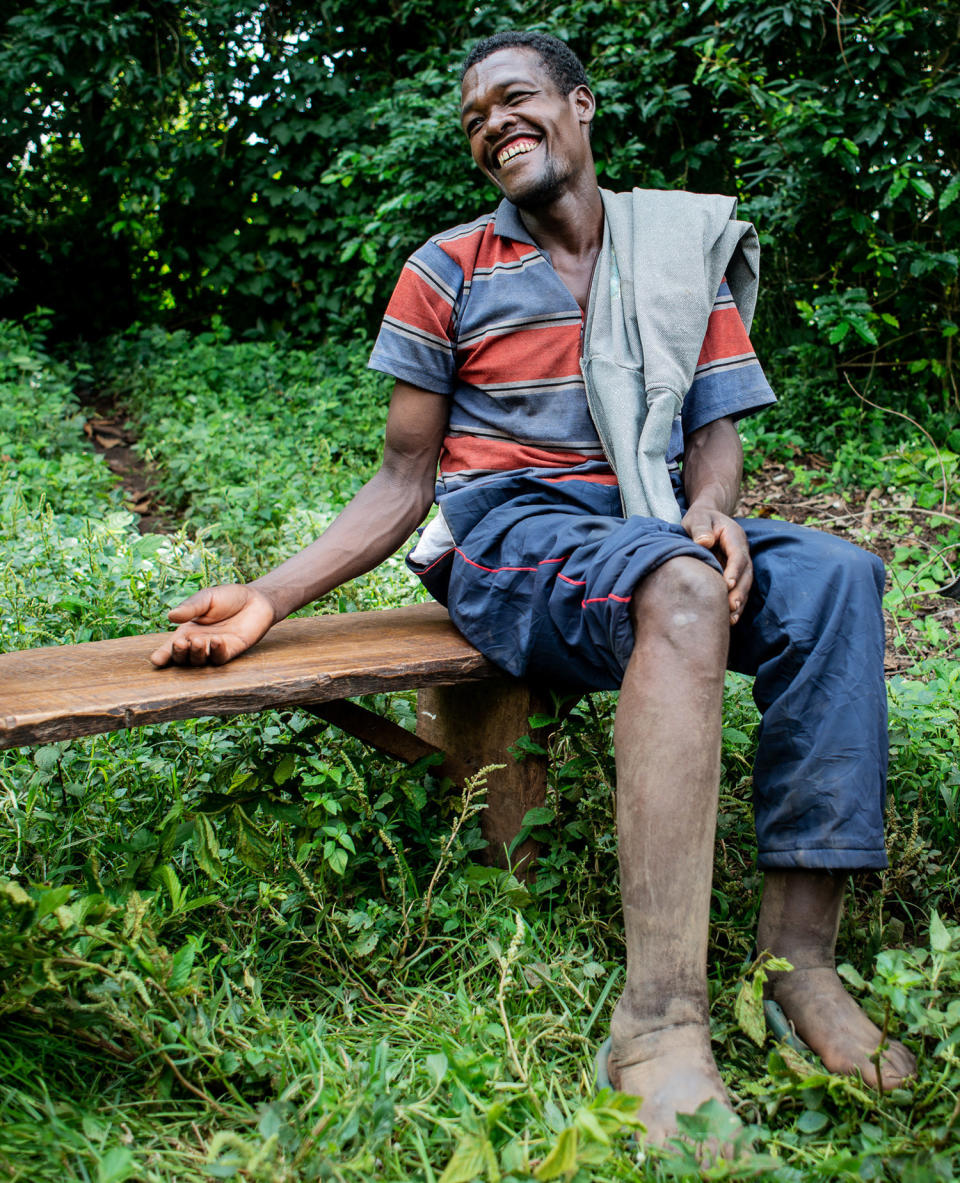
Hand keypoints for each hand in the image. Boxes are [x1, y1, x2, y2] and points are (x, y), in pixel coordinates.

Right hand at [149, 584, 276, 667]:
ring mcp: (214, 649)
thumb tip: (170, 616)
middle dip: (179, 654)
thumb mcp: (206, 598)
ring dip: (196, 654)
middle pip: (183, 658)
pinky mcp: (231, 651)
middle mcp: (198, 643)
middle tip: (180, 643)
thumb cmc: (228, 598)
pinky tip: (217, 641)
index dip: (163, 655)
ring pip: (200, 661)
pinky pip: (220, 658)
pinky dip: (217, 652)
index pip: (171, 647)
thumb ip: (190, 608)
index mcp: (187, 630)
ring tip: (198, 641)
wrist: (255, 599)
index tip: (156, 659)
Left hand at [681, 505, 751, 624]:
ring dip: (740, 603)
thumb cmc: (700, 519)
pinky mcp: (734, 574)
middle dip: (740, 592)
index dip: (735, 570)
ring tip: (731, 620)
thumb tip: (705, 542)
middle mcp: (742, 552)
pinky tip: (728, 620)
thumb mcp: (697, 518)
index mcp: (735, 537)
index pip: (738, 555)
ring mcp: (740, 564)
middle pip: (746, 574)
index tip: (728, 584)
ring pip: (744, 585)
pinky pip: (738, 590)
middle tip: (731, 607)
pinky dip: (735, 605)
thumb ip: (700, 529)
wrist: (706, 519)